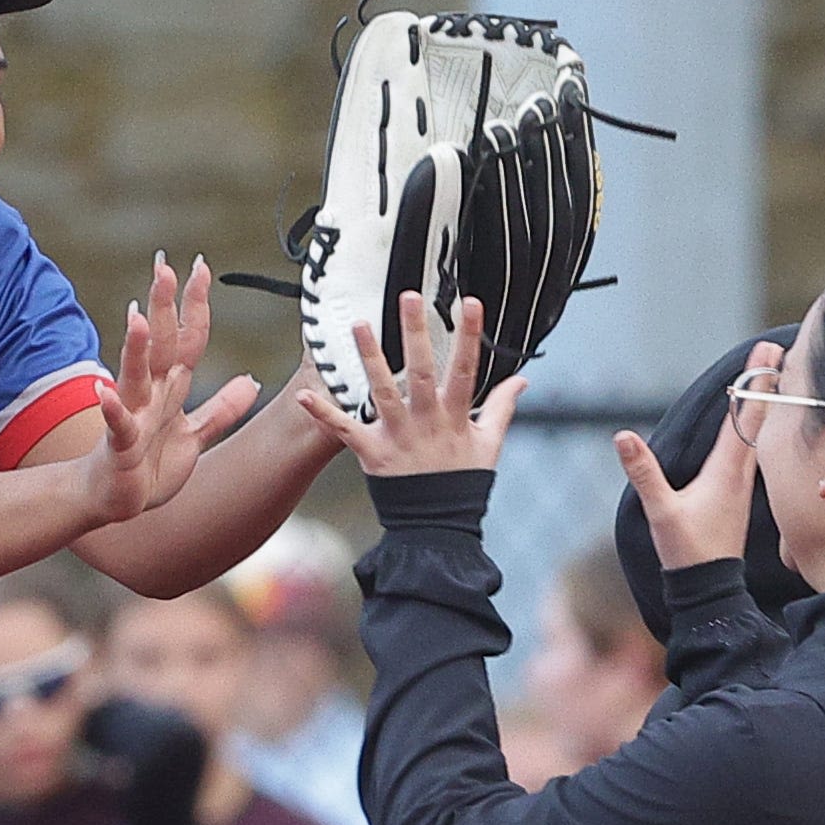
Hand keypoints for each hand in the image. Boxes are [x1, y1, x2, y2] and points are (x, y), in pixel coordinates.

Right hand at [78, 257, 259, 524]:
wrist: (113, 499)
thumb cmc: (148, 465)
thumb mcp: (193, 435)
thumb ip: (221, 408)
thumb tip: (251, 380)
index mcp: (170, 389)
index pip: (187, 339)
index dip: (196, 306)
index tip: (202, 267)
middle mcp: (150, 395)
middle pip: (160, 345)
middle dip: (163, 307)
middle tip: (165, 268)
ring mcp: (133, 417)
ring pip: (135, 377)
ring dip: (137, 349)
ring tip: (138, 318)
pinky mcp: (119, 446)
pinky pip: (117, 426)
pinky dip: (111, 409)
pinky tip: (104, 392)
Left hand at [306, 293, 522, 478]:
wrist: (436, 528)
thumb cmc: (463, 484)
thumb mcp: (490, 445)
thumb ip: (502, 408)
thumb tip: (522, 379)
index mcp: (456, 418)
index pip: (466, 369)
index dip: (470, 336)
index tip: (470, 302)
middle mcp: (427, 422)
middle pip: (422, 371)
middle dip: (416, 333)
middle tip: (408, 296)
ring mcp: (399, 437)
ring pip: (383, 391)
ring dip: (370, 358)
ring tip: (359, 324)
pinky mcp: (373, 453)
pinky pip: (344, 430)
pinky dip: (322, 413)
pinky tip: (301, 394)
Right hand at [610, 341, 775, 568]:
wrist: (709, 586)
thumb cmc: (688, 551)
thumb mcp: (661, 511)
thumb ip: (644, 473)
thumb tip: (623, 436)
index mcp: (726, 470)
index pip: (743, 415)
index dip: (754, 381)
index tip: (766, 352)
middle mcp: (742, 472)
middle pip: (757, 417)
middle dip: (765, 381)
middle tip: (777, 350)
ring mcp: (744, 482)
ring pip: (759, 432)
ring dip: (765, 402)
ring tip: (773, 375)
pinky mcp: (740, 492)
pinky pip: (755, 449)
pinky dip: (758, 427)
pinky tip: (758, 423)